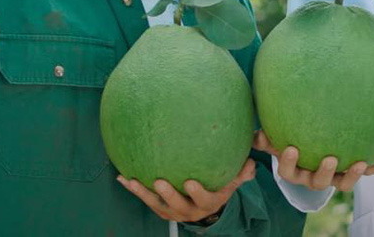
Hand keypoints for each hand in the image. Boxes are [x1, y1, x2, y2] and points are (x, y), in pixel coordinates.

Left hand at [116, 159, 254, 223]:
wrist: (207, 208)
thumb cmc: (220, 187)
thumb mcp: (232, 182)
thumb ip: (241, 173)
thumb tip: (251, 162)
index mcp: (209, 202)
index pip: (204, 199)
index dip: (196, 193)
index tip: (189, 182)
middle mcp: (190, 210)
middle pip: (178, 205)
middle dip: (168, 195)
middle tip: (159, 180)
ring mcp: (174, 211)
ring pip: (157, 205)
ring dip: (144, 193)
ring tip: (131, 181)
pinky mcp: (162, 210)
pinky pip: (146, 200)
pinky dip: (134, 190)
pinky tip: (122, 177)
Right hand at [253, 130, 373, 192]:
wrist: (310, 148)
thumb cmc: (289, 139)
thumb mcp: (276, 139)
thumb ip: (266, 138)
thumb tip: (256, 134)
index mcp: (296, 171)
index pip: (289, 172)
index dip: (289, 163)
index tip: (292, 149)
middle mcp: (314, 177)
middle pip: (318, 183)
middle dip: (324, 173)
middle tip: (330, 158)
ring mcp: (334, 176)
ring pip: (342, 183)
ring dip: (353, 175)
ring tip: (361, 162)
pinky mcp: (350, 171)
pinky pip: (365, 172)